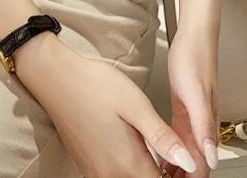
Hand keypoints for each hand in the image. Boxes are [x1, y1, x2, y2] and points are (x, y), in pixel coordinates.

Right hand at [14, 33, 198, 176]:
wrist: (57, 78)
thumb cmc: (95, 86)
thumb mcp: (136, 106)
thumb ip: (163, 138)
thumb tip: (190, 161)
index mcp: (128, 165)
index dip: (182, 175)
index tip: (189, 161)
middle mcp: (111, 176)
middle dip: (166, 174)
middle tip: (174, 150)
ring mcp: (97, 173)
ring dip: (149, 172)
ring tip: (161, 151)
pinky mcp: (88, 166)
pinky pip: (116, 176)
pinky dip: (131, 169)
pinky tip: (137, 149)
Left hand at [156, 27, 219, 176]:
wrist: (193, 37)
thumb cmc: (195, 59)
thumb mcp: (196, 94)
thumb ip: (204, 126)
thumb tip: (211, 159)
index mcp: (206, 126)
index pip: (202, 167)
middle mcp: (202, 127)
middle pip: (195, 165)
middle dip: (181, 176)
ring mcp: (193, 120)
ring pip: (187, 155)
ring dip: (176, 169)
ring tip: (157, 175)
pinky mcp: (184, 112)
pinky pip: (180, 141)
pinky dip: (171, 154)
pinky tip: (159, 157)